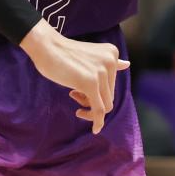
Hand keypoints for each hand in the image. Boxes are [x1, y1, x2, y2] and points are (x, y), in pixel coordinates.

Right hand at [20, 19, 130, 133]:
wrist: (46, 46)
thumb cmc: (64, 53)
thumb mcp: (91, 56)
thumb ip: (109, 63)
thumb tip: (127, 64)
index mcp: (112, 53)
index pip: (111, 84)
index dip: (97, 92)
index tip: (80, 89)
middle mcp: (111, 61)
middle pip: (109, 96)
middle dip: (93, 100)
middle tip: (74, 94)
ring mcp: (102, 72)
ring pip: (105, 106)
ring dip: (90, 108)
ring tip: (73, 95)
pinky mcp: (90, 83)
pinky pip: (99, 110)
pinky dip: (98, 122)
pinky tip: (95, 129)